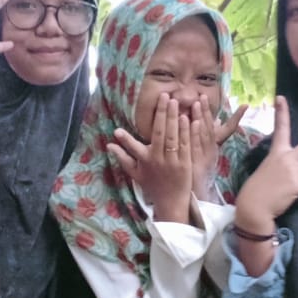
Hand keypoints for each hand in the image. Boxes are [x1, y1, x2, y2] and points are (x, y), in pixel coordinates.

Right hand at [108, 93, 192, 222]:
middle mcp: (157, 160)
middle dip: (161, 113)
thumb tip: (109, 145)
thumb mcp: (135, 173)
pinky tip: (188, 118)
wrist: (172, 202)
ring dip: (173, 118)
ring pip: (173, 136)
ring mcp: (172, 161)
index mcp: (145, 161)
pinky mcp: (186, 163)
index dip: (125, 140)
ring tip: (175, 101)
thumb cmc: (153, 185)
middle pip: (159, 133)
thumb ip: (123, 158)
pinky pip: (186, 145)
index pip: (133, 147)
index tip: (117, 131)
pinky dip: (186, 131)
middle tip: (164, 96)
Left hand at [190, 96, 247, 201]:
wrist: (196, 200)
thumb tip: (217, 122)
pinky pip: (194, 146)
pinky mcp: (194, 163)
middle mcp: (211, 153)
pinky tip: (192, 121)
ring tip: (197, 102)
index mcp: (215, 150)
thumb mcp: (206, 157)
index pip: (227, 131)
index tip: (241, 105)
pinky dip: (194, 133)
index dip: (234, 117)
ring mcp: (203, 158)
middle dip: (208, 112)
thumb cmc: (199, 177)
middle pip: (211, 129)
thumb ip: (210, 138)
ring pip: (203, 135)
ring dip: (201, 117)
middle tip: (203, 96)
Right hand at [235, 96, 297, 232]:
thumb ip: (287, 166)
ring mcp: (292, 170)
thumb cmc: (259, 189)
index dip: (282, 113)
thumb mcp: (269, 170)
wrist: (253, 207)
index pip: (281, 129)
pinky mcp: (297, 185)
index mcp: (277, 152)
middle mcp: (286, 158)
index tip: (281, 98)